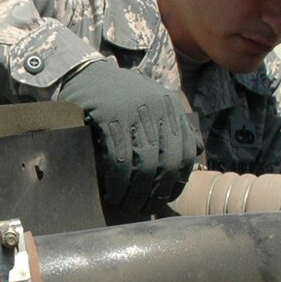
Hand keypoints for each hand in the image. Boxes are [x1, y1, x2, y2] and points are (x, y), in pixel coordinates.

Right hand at [57, 61, 201, 214]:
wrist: (83, 73)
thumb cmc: (118, 94)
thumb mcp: (152, 103)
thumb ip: (174, 125)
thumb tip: (197, 151)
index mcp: (171, 106)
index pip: (185, 151)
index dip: (178, 180)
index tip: (165, 197)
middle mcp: (158, 107)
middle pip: (167, 162)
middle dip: (157, 192)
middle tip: (146, 208)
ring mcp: (135, 112)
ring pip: (145, 165)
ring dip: (136, 192)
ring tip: (128, 204)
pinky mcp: (111, 117)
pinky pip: (120, 160)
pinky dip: (118, 182)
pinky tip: (113, 193)